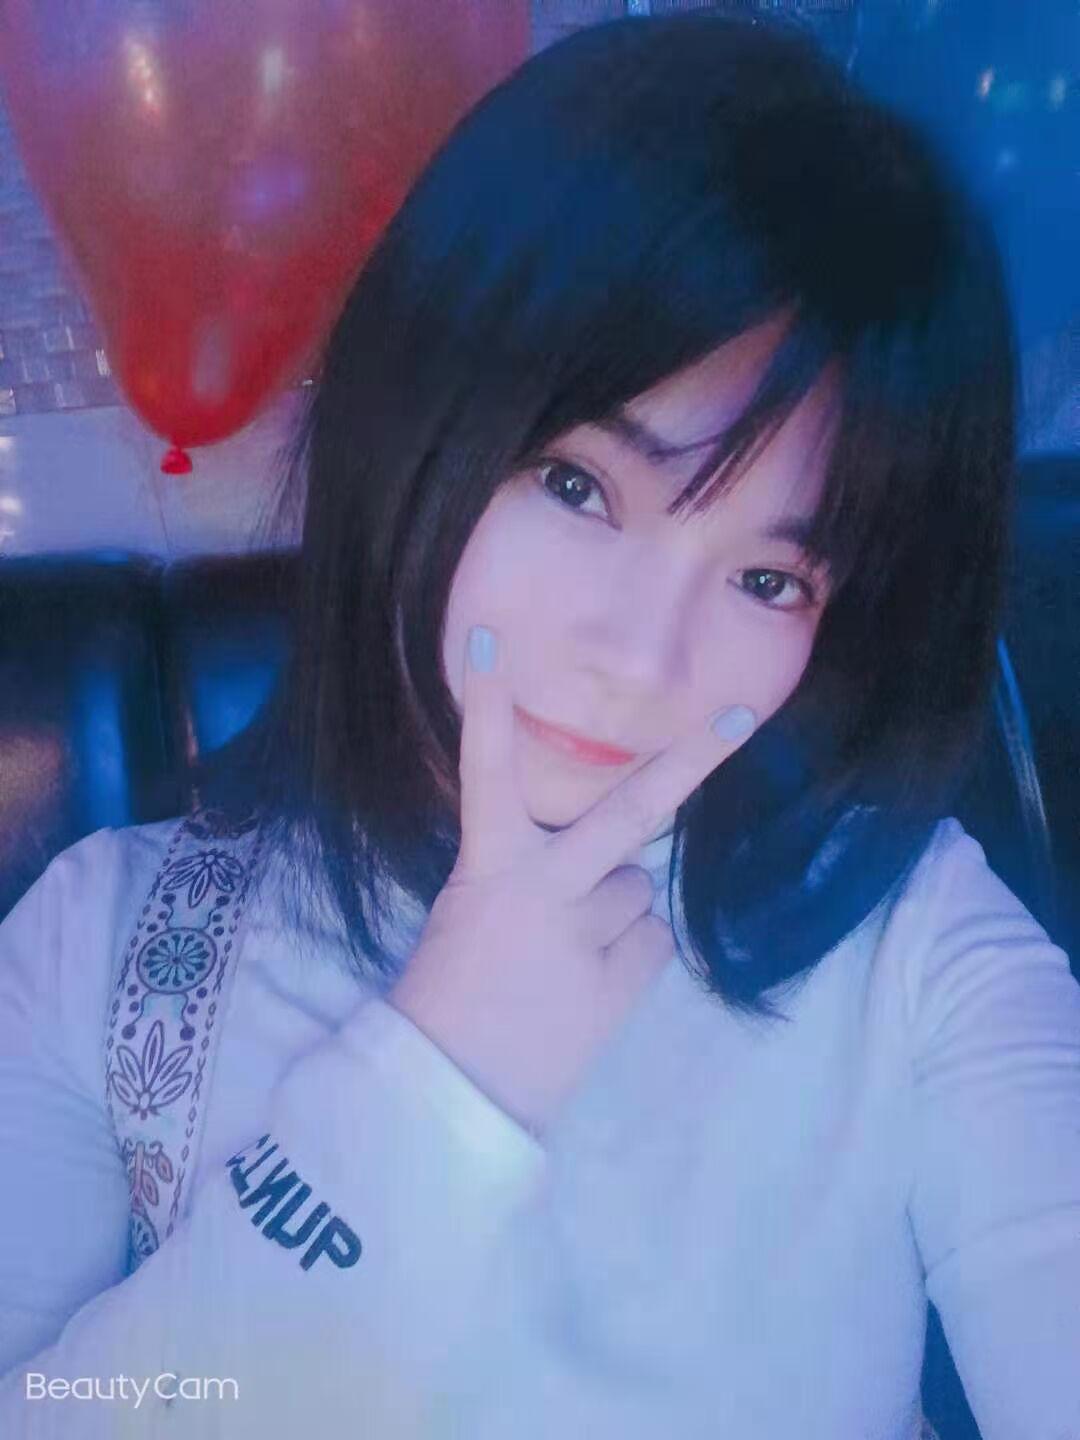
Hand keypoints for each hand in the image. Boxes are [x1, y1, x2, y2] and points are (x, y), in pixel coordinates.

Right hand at [387, 626, 757, 1135]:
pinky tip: (589, 986)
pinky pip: (650, 939)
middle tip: (742, 715)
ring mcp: (589, 935)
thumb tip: (609, 866)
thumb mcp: (469, 914)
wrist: (452, 1093)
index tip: (491, 644)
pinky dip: (629, 954)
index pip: (486, 772)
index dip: (488, 708)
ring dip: (615, 914)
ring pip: (637, 890)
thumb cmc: (449, 996)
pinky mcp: (623, 981)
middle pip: (628, 813)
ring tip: (566, 961)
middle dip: (691, 761)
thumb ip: (528, 875)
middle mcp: (544, 888)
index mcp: (489, 868)